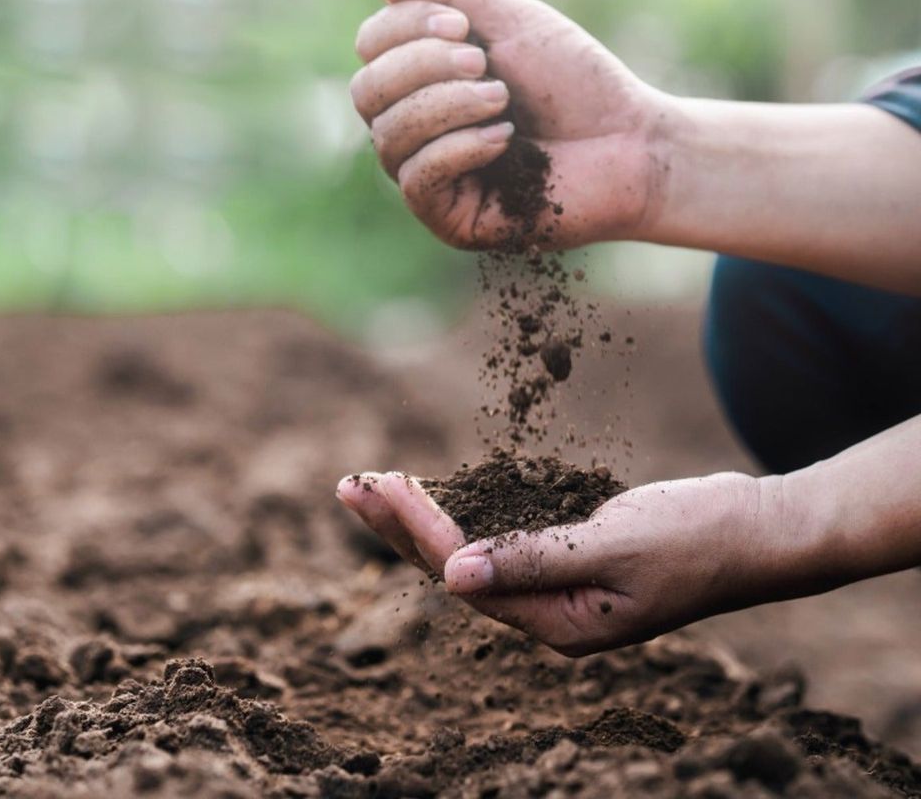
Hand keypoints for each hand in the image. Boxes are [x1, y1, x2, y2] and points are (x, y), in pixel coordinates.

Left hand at [336, 469, 802, 656]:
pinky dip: (463, 514)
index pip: (466, 576)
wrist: (759, 530)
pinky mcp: (566, 559)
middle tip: (348, 483)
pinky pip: (498, 540)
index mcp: (559, 625)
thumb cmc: (699, 536)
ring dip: (421, 519)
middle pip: (453, 571)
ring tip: (372, 486)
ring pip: (469, 555)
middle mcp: (549, 614)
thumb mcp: (616, 547)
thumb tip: (452, 576)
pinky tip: (433, 495)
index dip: (418, 530)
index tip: (379, 486)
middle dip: (399, 527)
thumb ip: (534, 560)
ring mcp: (557, 589)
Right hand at [350, 0, 670, 249]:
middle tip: (483, 63)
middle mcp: (414, 129)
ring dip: (447, 106)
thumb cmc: (576, 82)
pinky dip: (458, 148)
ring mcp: (428, 177)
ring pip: (388, 135)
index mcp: (422, 80)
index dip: (403, 28)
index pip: (370, 48)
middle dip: (422, 67)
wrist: (633, 142)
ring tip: (502, 101)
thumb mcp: (508, 21)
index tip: (463, 25)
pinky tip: (504, 138)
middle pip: (366, 92)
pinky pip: (417, 180)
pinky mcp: (449, 219)